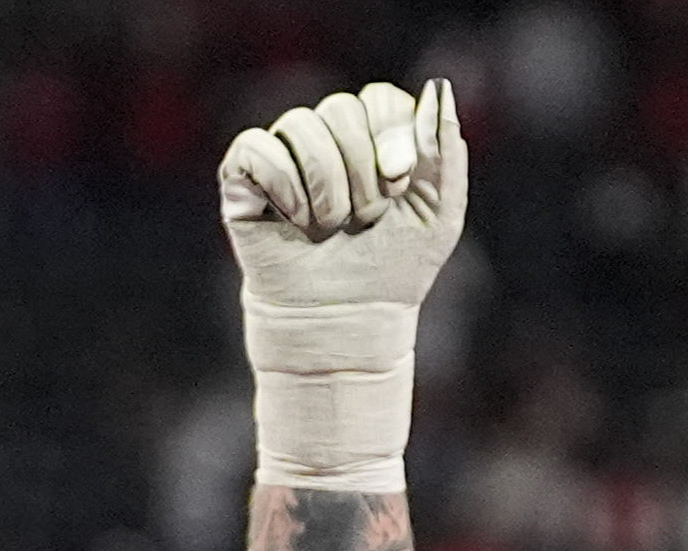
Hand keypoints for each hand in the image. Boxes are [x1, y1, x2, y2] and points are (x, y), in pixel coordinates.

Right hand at [219, 79, 465, 490]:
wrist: (344, 325)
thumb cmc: (390, 274)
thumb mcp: (440, 214)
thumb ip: (445, 149)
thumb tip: (439, 88)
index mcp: (371, 139)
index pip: (379, 100)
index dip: (391, 137)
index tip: (399, 185)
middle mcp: (325, 139)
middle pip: (341, 109)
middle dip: (361, 174)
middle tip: (363, 221)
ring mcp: (282, 155)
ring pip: (301, 126)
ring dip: (326, 189)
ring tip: (327, 230)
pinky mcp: (242, 177)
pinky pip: (257, 148)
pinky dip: (283, 187)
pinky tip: (292, 223)